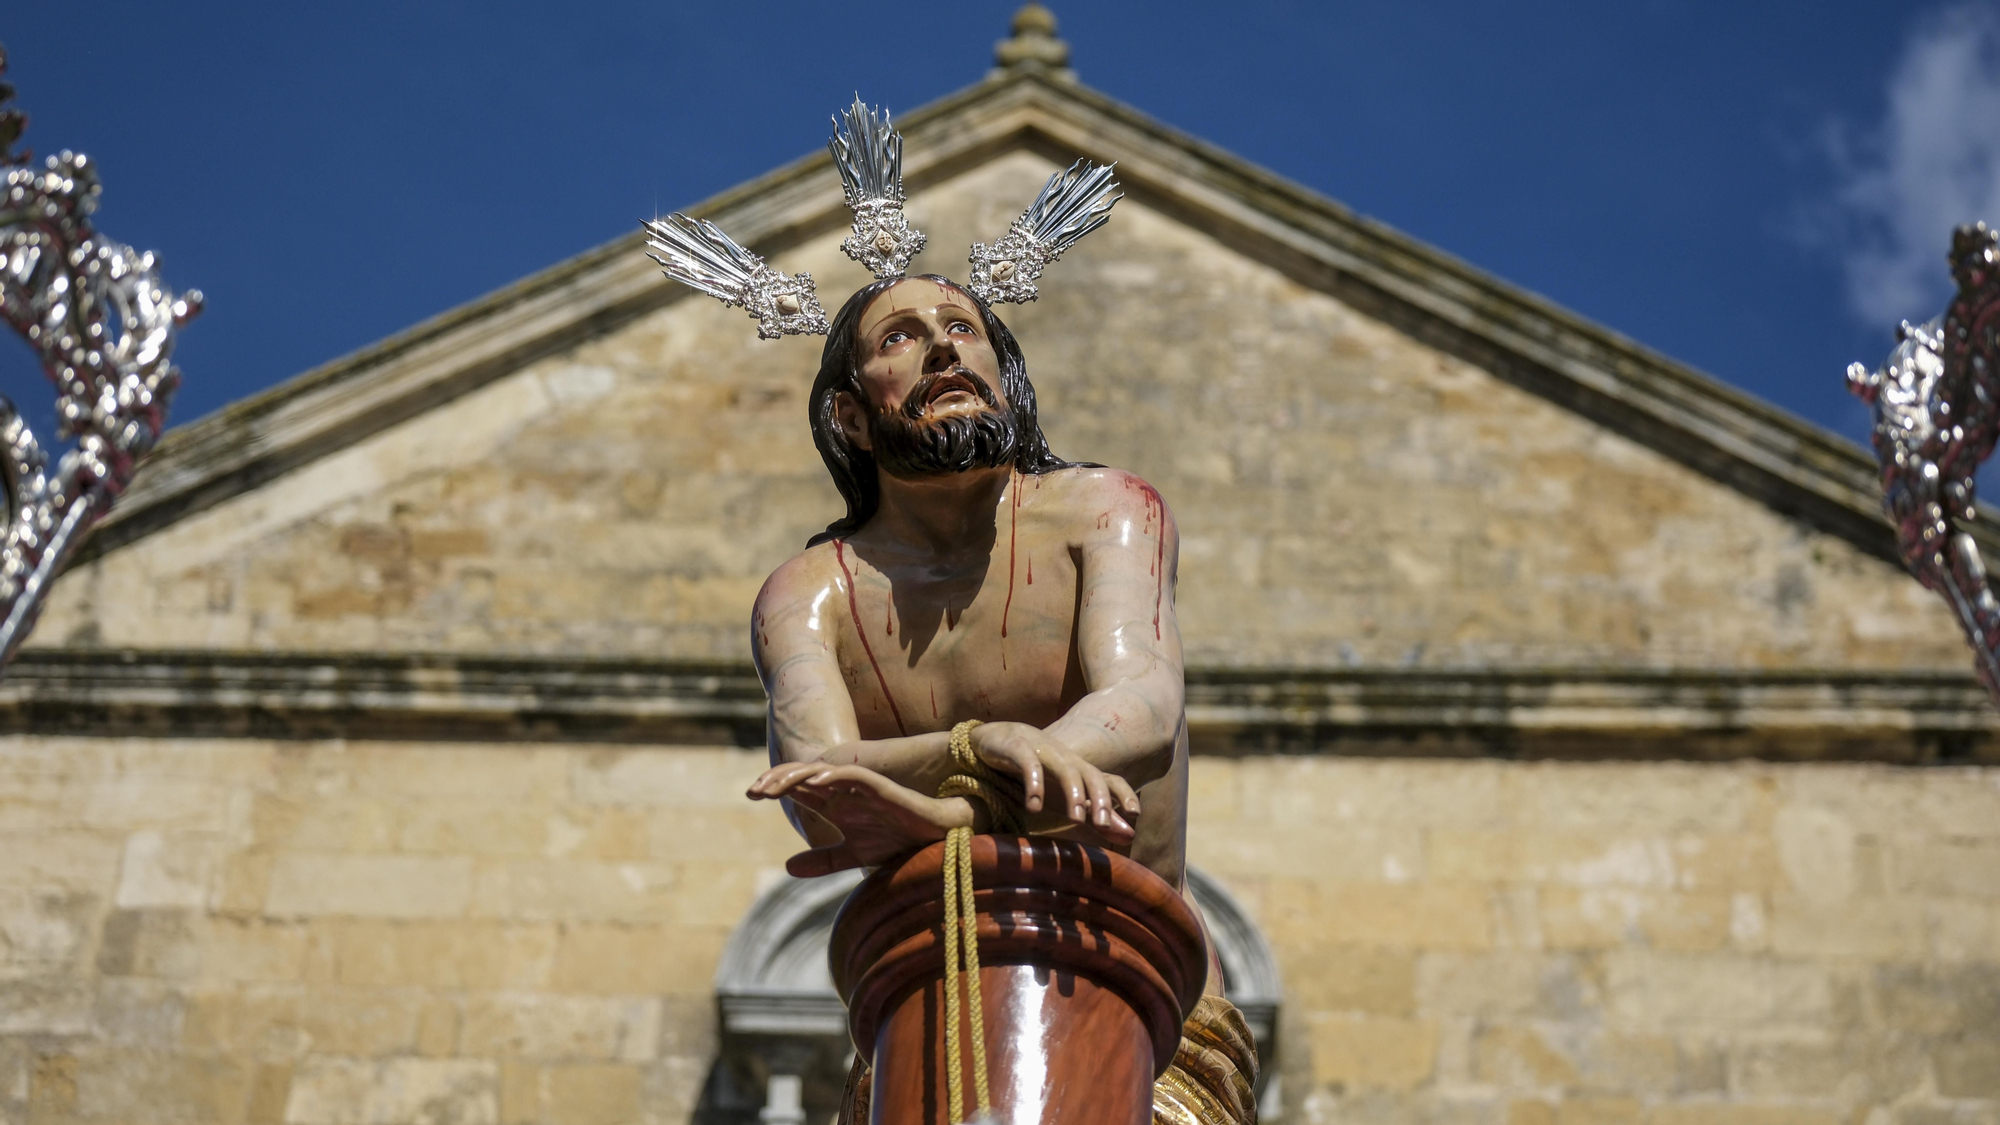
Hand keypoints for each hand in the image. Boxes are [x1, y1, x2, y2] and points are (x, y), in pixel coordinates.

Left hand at [748, 761, 974, 876]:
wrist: (935, 839)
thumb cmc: (896, 841)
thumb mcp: (853, 855)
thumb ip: (823, 860)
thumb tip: (786, 867)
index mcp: (835, 804)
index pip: (798, 789)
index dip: (774, 787)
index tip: (750, 793)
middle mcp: (844, 792)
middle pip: (803, 777)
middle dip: (777, 779)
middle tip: (752, 790)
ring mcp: (861, 788)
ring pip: (822, 772)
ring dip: (797, 776)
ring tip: (773, 786)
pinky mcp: (880, 788)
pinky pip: (853, 777)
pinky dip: (833, 776)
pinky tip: (815, 781)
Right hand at [969, 722, 1139, 843]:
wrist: (995, 738)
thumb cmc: (1037, 771)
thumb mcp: (1067, 797)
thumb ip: (1096, 816)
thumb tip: (1131, 837)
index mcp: (1080, 770)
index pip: (1110, 779)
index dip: (1125, 794)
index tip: (1135, 814)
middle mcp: (1066, 759)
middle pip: (1091, 775)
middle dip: (1100, 799)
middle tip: (1102, 825)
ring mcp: (1043, 751)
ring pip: (1066, 770)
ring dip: (1073, 793)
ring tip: (1076, 819)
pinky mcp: (1018, 748)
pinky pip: (1030, 765)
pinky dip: (1034, 785)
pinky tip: (1034, 807)